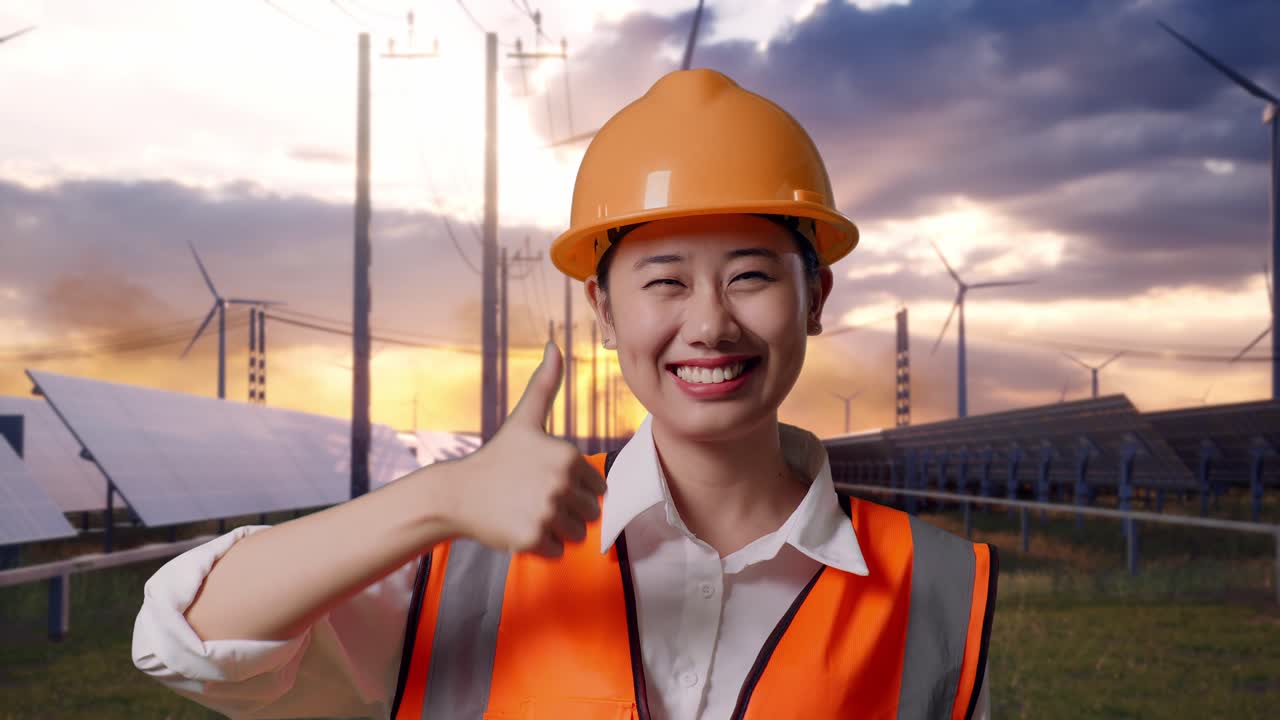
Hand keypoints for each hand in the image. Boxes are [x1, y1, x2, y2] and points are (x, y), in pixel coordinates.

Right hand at [447, 342, 607, 557]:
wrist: (457, 493)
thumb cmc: (497, 456)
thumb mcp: (525, 418)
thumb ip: (546, 384)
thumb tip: (556, 345)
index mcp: (569, 456)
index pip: (598, 489)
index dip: (575, 489)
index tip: (546, 481)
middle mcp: (561, 483)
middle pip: (590, 514)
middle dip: (567, 512)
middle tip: (535, 499)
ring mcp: (547, 512)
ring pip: (576, 534)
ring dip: (556, 530)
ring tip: (527, 512)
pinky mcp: (532, 538)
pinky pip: (558, 552)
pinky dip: (542, 547)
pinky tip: (519, 527)